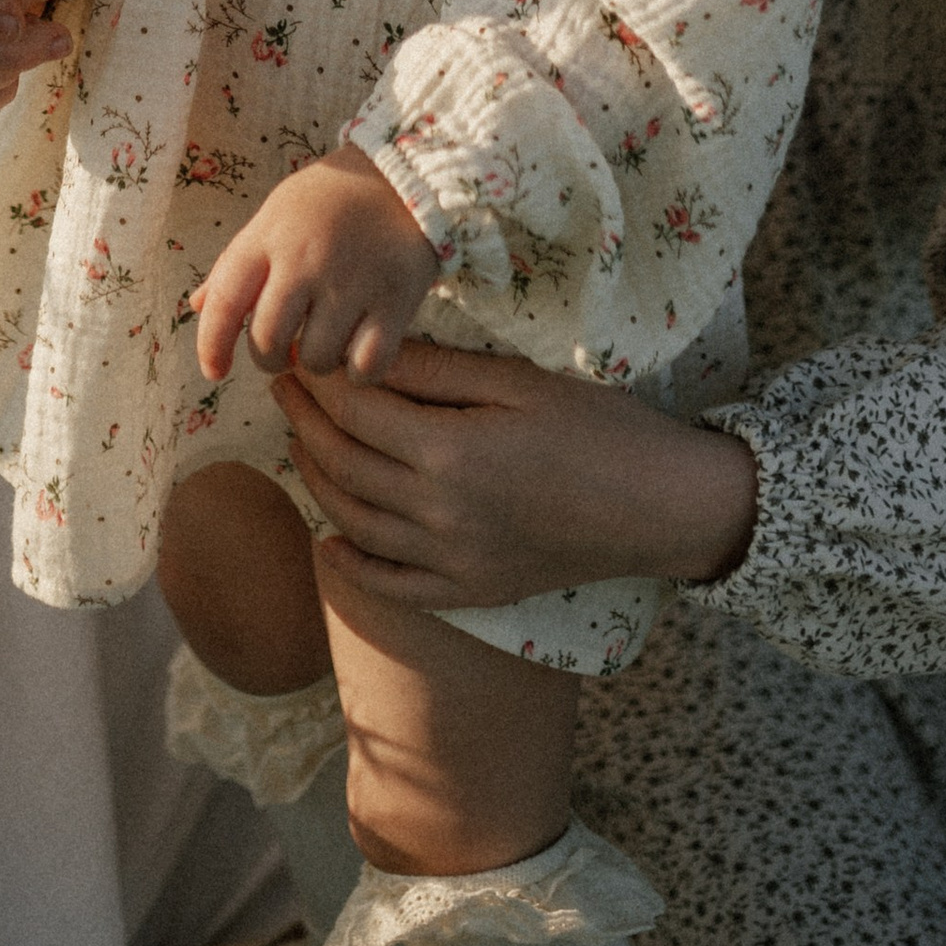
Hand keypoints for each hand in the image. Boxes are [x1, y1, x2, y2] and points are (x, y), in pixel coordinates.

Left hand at [194, 150, 439, 386]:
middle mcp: (306, 260)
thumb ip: (236, 262)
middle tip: (285, 347)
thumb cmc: (329, 199)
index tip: (215, 371)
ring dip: (317, 361)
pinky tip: (359, 349)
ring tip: (327, 336)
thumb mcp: (275, 214)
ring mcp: (353, 282)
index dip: (211, 345)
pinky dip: (358, 370)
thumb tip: (197, 306)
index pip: (225, 302)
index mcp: (269, 236)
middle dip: (271, 357)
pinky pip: (365, 365)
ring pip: (316, 359)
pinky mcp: (395, 301)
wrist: (404, 174)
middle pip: (269, 342)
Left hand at [274, 337, 758, 609]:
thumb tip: (366, 354)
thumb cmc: (597, 428)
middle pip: (345, 465)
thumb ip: (436, 373)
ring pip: (355, 524)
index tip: (297, 354)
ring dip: (317, 481)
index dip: (318, 381)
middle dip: (305, 423)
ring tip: (301, 444)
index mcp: (450, 453)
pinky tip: (329, 543)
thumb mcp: (517, 381)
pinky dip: (353, 566)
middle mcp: (440, 514)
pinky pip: (393, 586)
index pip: (356, 411)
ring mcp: (453, 561)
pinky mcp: (472, 591)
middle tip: (284, 388)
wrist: (660, 506)